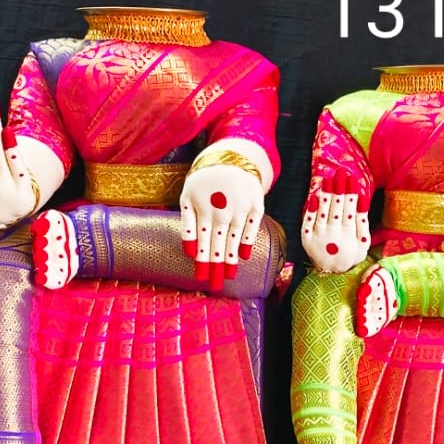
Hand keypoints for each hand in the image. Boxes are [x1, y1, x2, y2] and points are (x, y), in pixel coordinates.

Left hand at [181, 157, 263, 289]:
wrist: (232, 157)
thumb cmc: (206, 179)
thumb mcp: (188, 196)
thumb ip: (187, 223)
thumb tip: (190, 253)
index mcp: (202, 208)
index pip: (201, 241)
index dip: (201, 261)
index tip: (200, 280)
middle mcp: (221, 210)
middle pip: (217, 244)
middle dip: (215, 267)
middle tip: (213, 286)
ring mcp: (240, 207)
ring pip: (234, 239)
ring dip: (229, 259)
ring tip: (228, 276)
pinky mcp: (256, 204)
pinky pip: (252, 226)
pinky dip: (248, 241)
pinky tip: (243, 256)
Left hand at [301, 174, 370, 272]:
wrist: (332, 273)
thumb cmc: (350, 255)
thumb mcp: (363, 243)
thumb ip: (363, 222)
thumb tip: (363, 200)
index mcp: (348, 234)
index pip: (349, 209)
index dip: (350, 193)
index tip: (351, 178)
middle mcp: (332, 234)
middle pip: (336, 208)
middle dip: (338, 189)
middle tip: (340, 172)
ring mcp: (318, 235)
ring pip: (322, 212)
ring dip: (326, 195)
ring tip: (329, 179)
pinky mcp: (306, 238)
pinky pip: (308, 222)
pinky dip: (310, 210)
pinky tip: (314, 196)